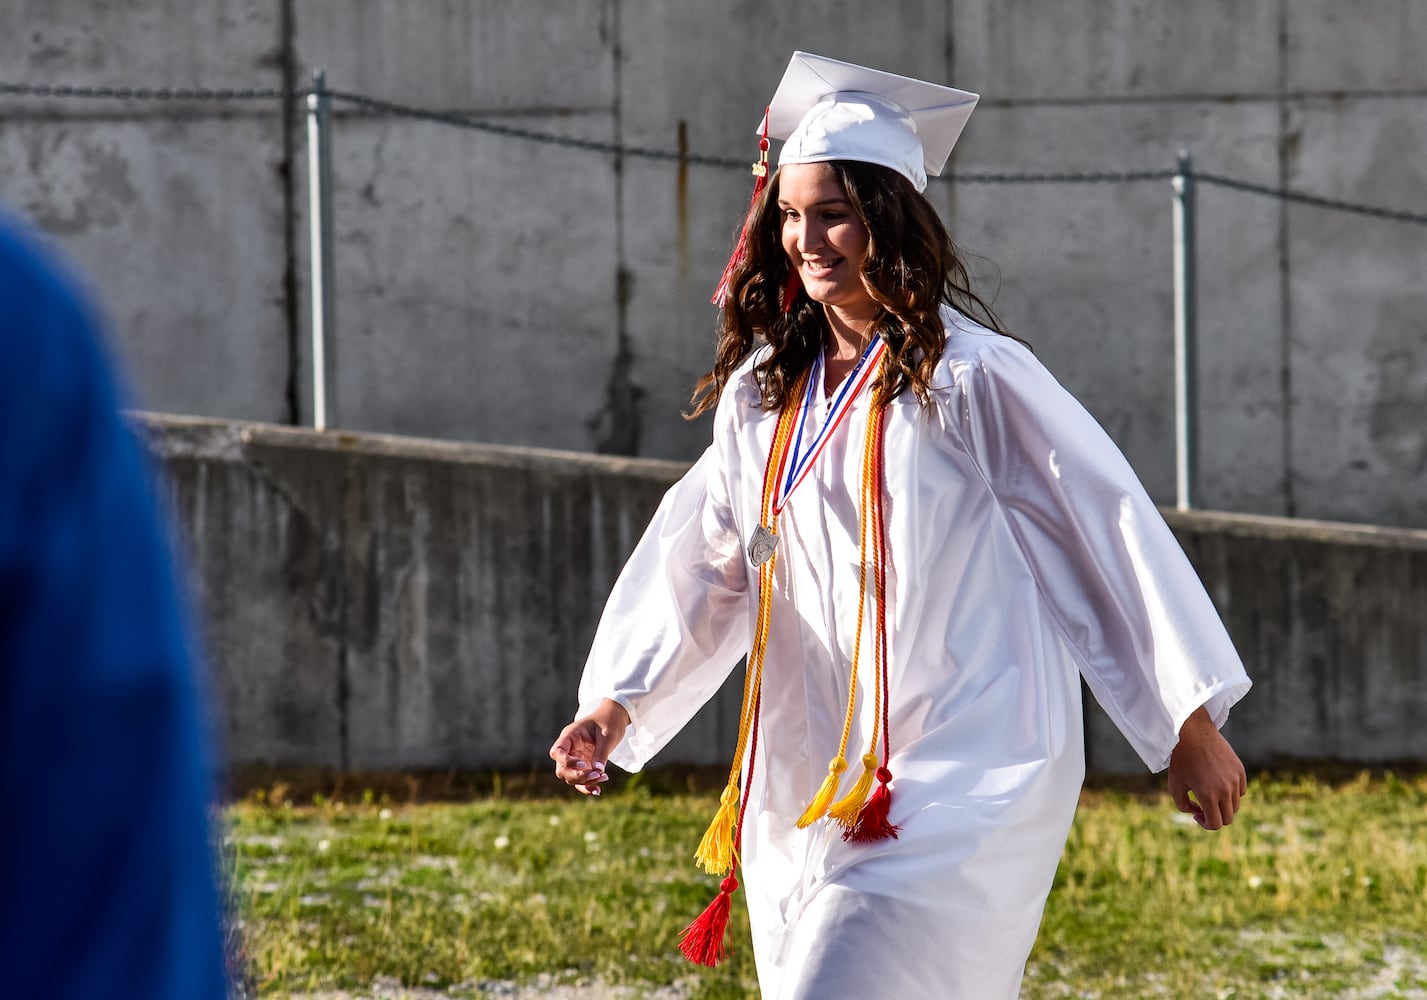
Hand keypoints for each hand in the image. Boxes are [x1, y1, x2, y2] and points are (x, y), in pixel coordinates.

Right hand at [549, 699, 629, 796]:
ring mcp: (575, 758)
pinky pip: (580, 781)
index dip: (566, 762)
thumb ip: (601, 752)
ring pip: (570, 777)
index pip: (557, 752)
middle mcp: (569, 748)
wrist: (614, 719)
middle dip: (577, 775)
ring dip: (585, 781)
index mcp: (570, 735)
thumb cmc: (609, 721)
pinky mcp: (583, 766)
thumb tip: (597, 770)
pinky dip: (587, 787)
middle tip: (597, 774)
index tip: (583, 764)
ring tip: (604, 777)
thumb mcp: (608, 735)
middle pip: (562, 769)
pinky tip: (598, 791)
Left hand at [1167, 705, 1246, 829]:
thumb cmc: (1180, 759)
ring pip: (1235, 805)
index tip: (1197, 815)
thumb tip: (1198, 812)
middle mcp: (1225, 789)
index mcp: (1208, 794)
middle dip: (1215, 817)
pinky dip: (1231, 793)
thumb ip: (1183, 805)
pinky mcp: (1240, 770)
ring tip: (1209, 794)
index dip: (1205, 824)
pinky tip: (1217, 783)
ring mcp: (1235, 779)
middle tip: (1202, 807)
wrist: (1193, 733)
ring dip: (1223, 805)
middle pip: (1228, 818)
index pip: (1215, 824)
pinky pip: (1240, 791)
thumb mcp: (1174, 784)